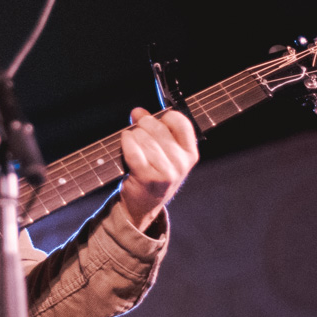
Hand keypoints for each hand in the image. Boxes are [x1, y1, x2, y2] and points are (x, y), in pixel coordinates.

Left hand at [119, 107, 198, 231]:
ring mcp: (165, 172)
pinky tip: (125, 143)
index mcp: (190, 154)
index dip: (165, 117)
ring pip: (143, 137)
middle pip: (158, 127)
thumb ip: (152, 129)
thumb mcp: (162, 152)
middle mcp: (181, 163)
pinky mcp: (147, 177)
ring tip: (132, 144)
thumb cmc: (153, 173)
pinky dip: (126, 142)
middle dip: (143, 125)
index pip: (181, 122)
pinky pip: (132, 149)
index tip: (156, 121)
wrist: (143, 204)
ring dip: (133, 136)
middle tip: (138, 132)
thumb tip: (138, 111)